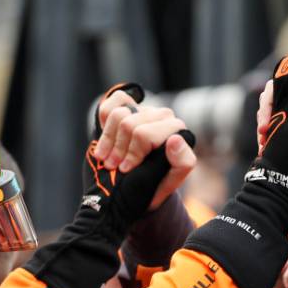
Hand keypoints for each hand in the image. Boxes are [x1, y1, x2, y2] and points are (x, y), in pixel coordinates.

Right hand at [90, 87, 196, 211]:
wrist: (138, 188)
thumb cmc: (155, 185)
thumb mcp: (170, 181)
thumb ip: (181, 162)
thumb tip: (175, 139)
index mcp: (176, 132)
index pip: (144, 134)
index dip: (131, 153)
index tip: (126, 169)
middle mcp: (162, 117)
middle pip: (129, 124)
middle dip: (118, 148)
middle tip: (114, 167)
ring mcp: (145, 110)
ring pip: (118, 114)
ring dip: (108, 140)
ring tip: (107, 159)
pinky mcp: (130, 106)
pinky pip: (116, 100)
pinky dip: (106, 120)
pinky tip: (106, 140)